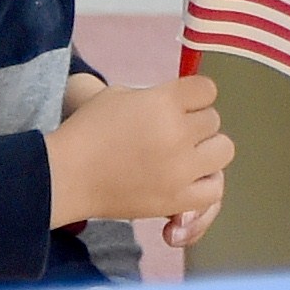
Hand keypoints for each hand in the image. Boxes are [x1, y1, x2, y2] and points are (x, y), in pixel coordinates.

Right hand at [46, 71, 231, 232]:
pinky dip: (205, 182)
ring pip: (223, 150)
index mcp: (163, 102)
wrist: (66, 176)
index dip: (194, 96)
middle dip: (195, 123)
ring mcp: (180, 169)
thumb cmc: (88, 130)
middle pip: (213, 120)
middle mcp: (177, 133)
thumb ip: (158, 96)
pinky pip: (215, 189)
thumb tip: (186, 102)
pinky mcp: (176, 200)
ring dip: (206, 150)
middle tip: (171, 132)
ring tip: (185, 154)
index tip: (180, 104)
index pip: (206, 89)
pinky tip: (188, 178)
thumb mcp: (120, 94)